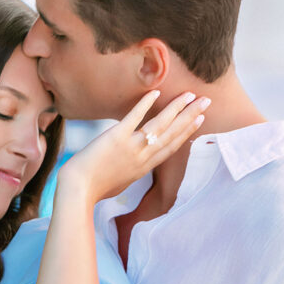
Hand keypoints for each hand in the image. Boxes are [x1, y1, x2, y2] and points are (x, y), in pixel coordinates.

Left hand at [57, 90, 209, 203]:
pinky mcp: (116, 138)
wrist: (78, 190)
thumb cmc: (92, 190)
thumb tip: (128, 169)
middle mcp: (142, 157)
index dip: (186, 132)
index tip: (199, 120)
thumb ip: (127, 173)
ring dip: (177, 109)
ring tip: (190, 95)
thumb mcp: (118, 184)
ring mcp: (131, 147)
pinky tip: (155, 92)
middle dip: (190, 116)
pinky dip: (145, 105)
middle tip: (206, 101)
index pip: (171, 147)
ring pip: (160, 125)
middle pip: (172, 134)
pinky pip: (134, 118)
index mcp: (143, 168)